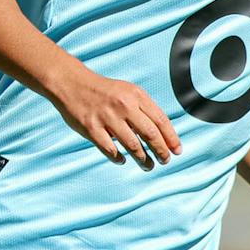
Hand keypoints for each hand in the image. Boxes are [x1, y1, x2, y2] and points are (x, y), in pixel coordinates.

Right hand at [47, 66, 181, 168]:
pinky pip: (110, 150)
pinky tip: (123, 160)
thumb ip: (144, 109)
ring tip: (149, 166)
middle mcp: (123, 105)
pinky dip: (119, 158)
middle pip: (150, 134)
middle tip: (165, 161)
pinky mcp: (91, 128)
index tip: (177, 151)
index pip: (160, 120)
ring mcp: (107, 118)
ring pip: (132, 145)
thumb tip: (163, 134)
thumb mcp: (128, 92)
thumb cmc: (104, 91)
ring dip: (144, 159)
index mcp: (136, 95)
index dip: (171, 138)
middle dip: (161, 151)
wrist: (72, 83)